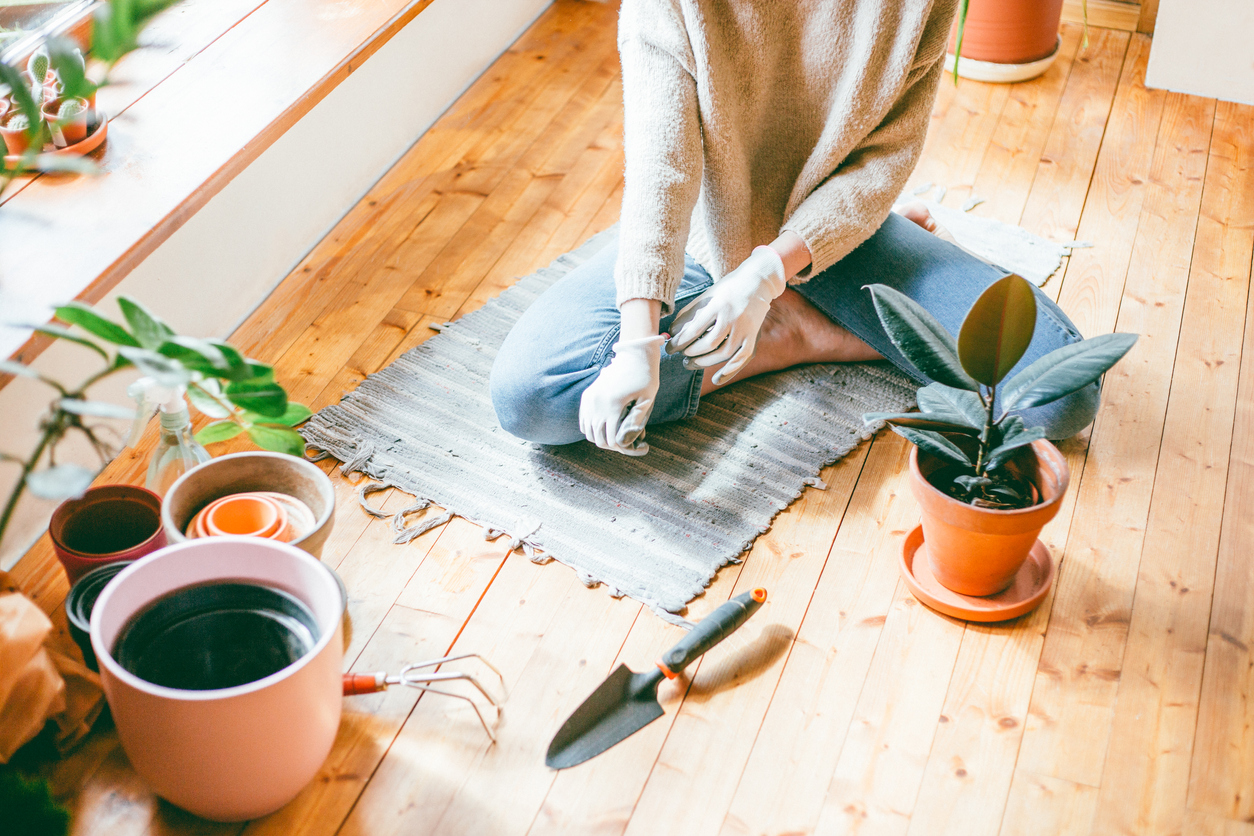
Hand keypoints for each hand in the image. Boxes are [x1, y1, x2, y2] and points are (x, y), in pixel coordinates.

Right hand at [578, 334, 665, 455]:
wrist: (634, 355)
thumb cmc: (645, 377)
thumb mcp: (647, 400)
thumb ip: (637, 421)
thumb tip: (628, 441)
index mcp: (613, 405)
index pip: (611, 438)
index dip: (621, 447)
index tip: (632, 447)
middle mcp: (597, 403)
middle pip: (598, 438)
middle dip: (610, 445)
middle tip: (623, 444)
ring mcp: (590, 399)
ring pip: (588, 431)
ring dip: (600, 438)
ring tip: (613, 436)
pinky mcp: (587, 395)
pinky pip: (583, 420)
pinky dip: (591, 428)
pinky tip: (603, 428)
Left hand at [667, 246, 786, 384]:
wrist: (758, 281)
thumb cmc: (727, 289)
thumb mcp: (707, 295)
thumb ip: (690, 312)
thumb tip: (672, 331)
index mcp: (718, 305)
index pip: (695, 329)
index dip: (680, 341)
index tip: (670, 347)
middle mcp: (733, 317)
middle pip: (709, 343)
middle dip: (691, 352)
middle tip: (681, 355)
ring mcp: (745, 328)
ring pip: (723, 353)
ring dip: (704, 362)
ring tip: (690, 363)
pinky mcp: (753, 336)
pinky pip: (742, 358)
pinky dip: (729, 371)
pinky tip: (716, 379)